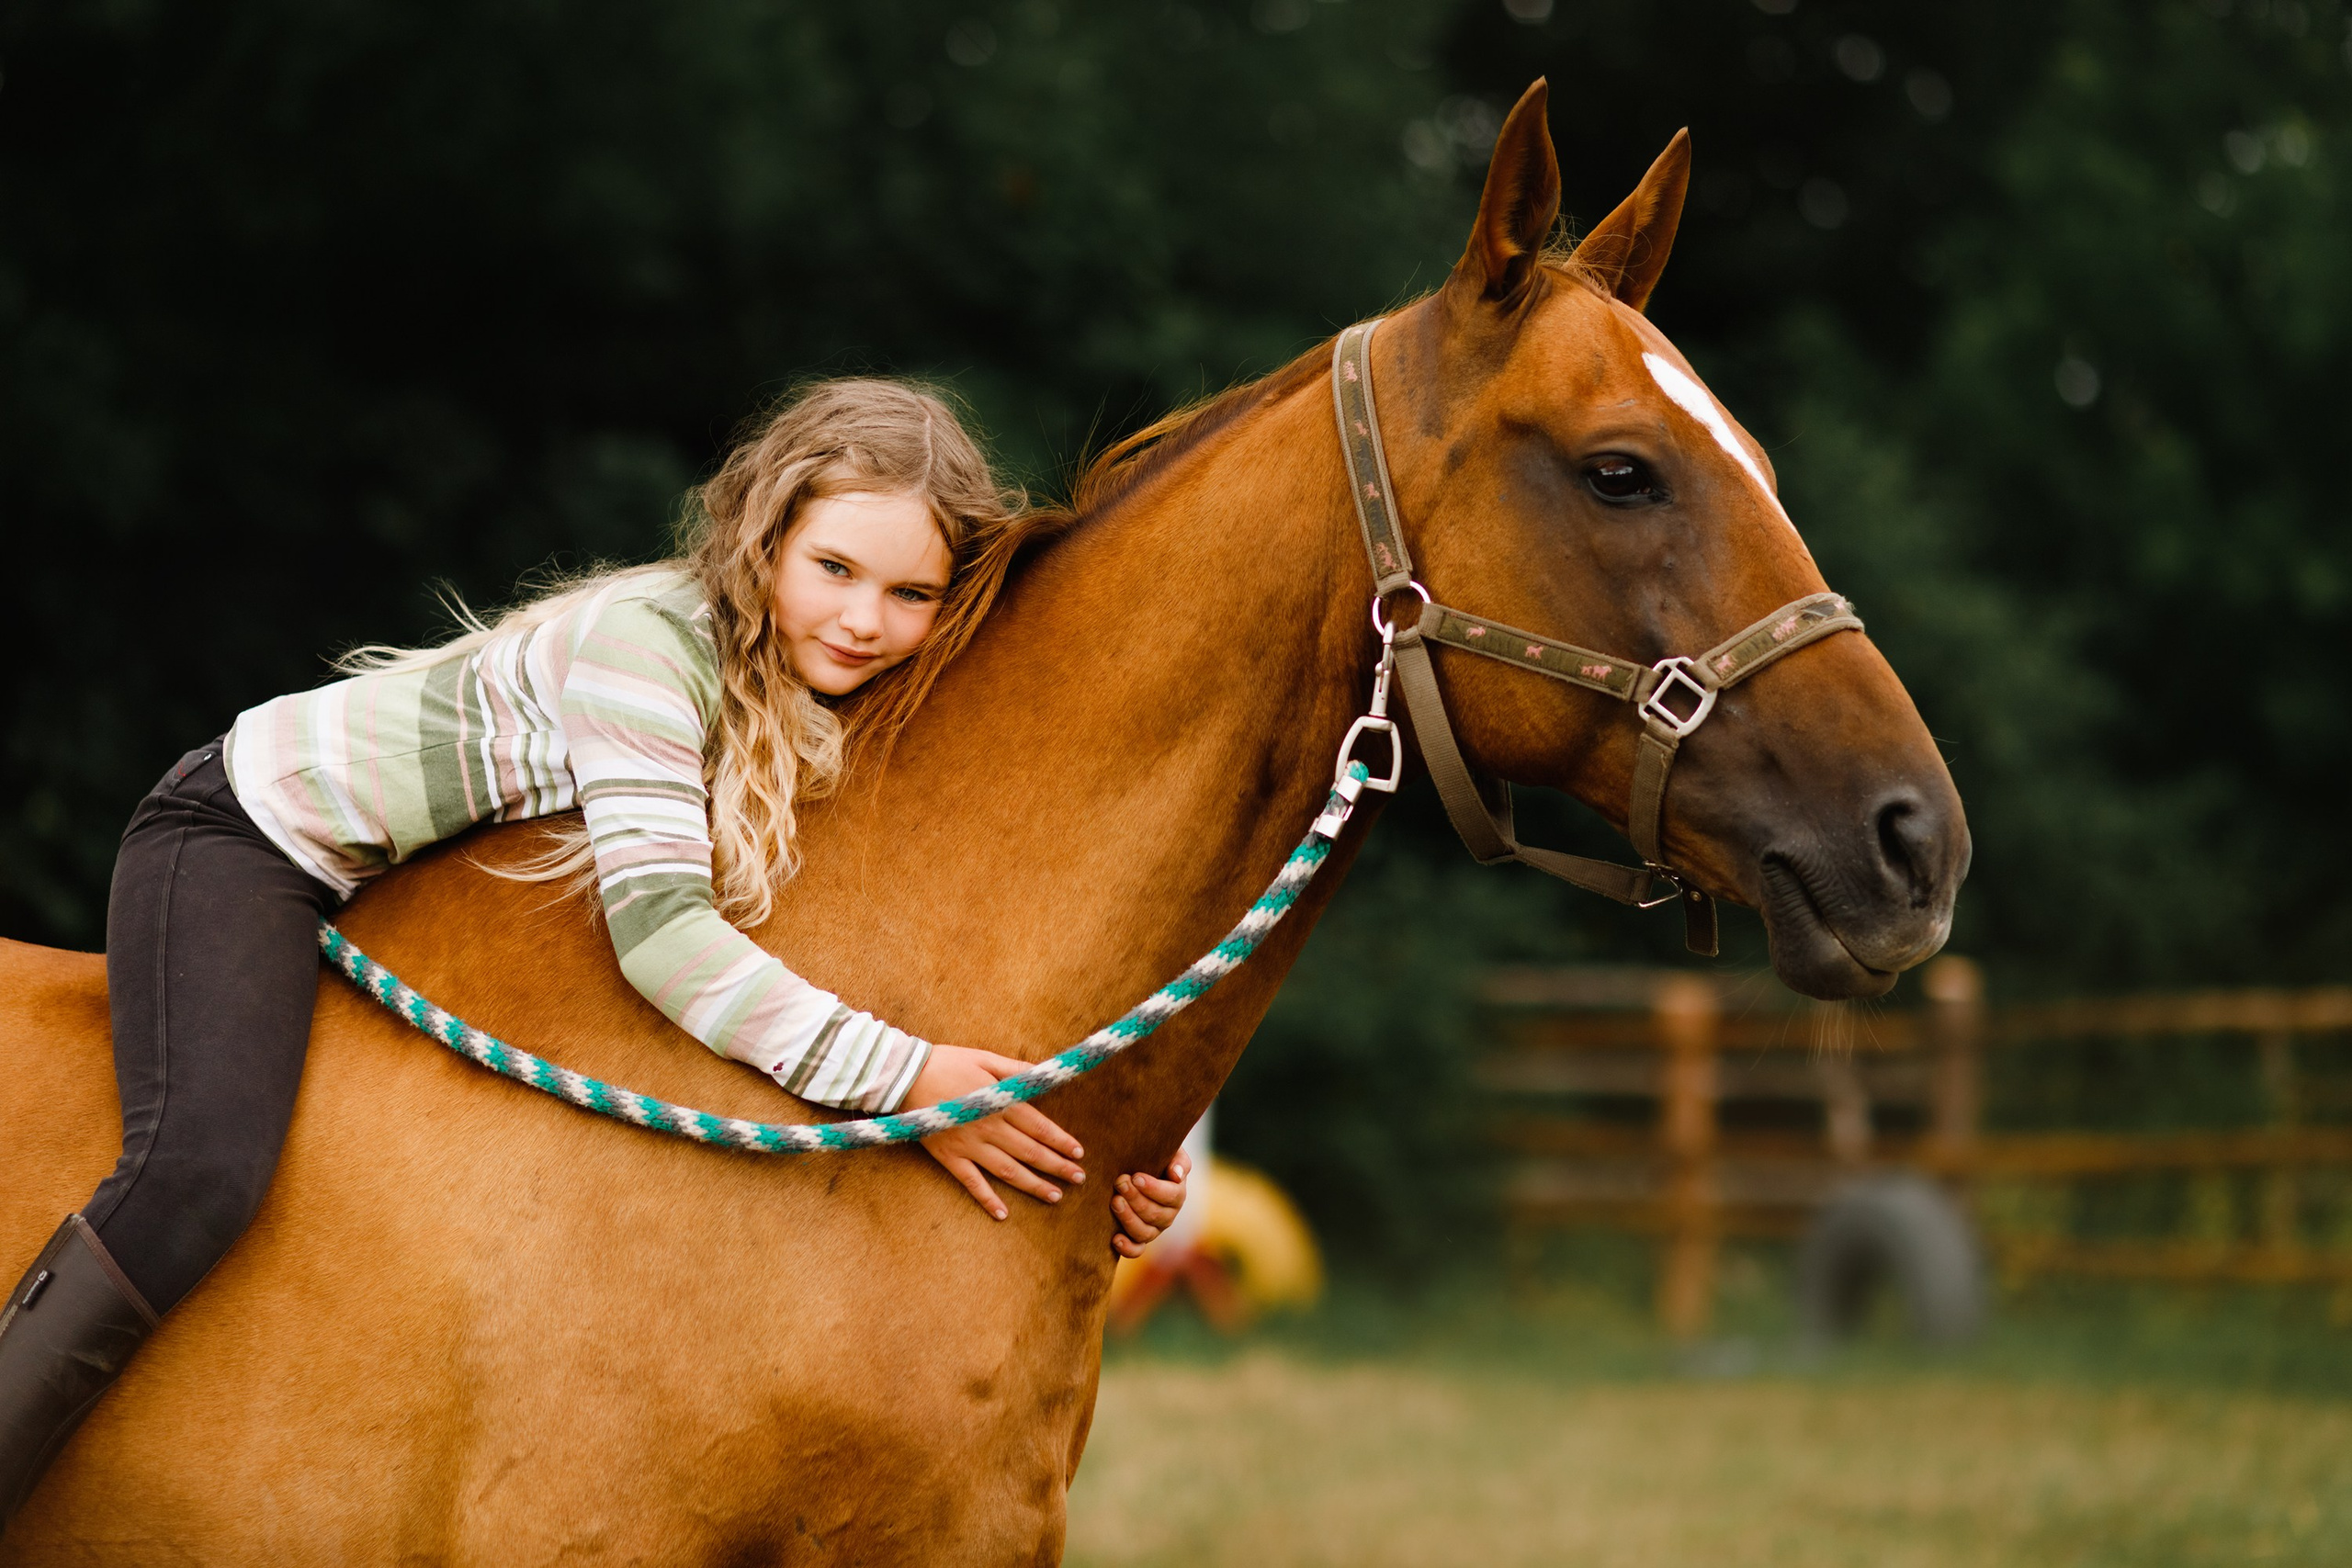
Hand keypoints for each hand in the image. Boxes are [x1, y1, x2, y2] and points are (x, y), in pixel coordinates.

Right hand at [909, 1045, 1085, 1219]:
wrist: (904, 1077)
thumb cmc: (947, 1063)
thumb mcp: (985, 1058)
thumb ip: (1016, 1070)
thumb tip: (1044, 1073)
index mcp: (1000, 1103)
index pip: (1039, 1126)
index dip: (1060, 1141)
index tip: (1078, 1153)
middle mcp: (988, 1128)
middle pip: (1029, 1151)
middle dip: (1056, 1166)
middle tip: (1079, 1178)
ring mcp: (968, 1146)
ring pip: (1008, 1171)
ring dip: (1033, 1185)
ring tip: (1055, 1196)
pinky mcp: (949, 1157)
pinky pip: (971, 1183)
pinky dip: (988, 1199)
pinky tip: (1003, 1215)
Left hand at [1110, 1149, 1191, 1258]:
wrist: (1135, 1167)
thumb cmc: (1153, 1157)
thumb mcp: (1169, 1151)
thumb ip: (1178, 1160)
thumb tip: (1177, 1175)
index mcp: (1177, 1194)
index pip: (1172, 1196)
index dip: (1154, 1188)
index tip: (1136, 1177)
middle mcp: (1167, 1215)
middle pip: (1155, 1214)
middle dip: (1136, 1199)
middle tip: (1120, 1183)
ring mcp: (1153, 1229)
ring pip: (1145, 1232)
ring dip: (1129, 1218)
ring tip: (1115, 1201)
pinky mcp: (1138, 1239)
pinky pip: (1136, 1250)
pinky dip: (1127, 1248)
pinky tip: (1115, 1238)